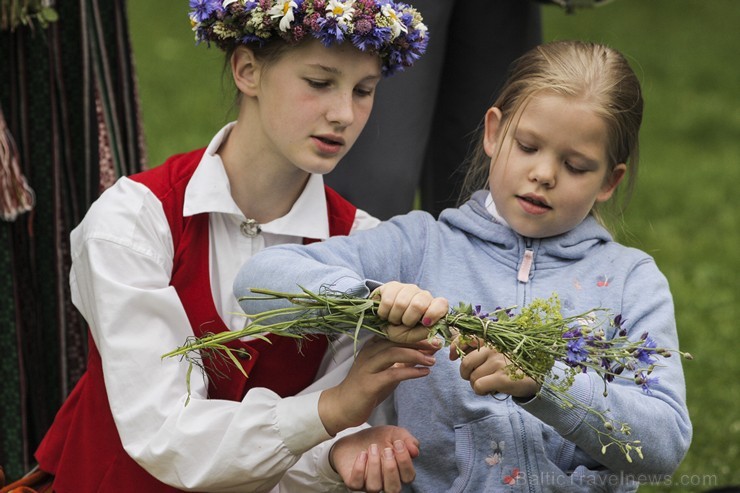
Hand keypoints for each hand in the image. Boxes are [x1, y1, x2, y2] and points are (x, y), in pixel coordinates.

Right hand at [319, 336, 439, 435]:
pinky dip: (410, 371)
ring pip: (394, 353)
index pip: (396, 334)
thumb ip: (403, 362)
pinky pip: (392, 373)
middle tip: (437, 345)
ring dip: (416, 355)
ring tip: (432, 360)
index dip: (416, 334)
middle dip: (419, 342)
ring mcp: (368, 367)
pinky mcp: (369, 383)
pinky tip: (424, 373)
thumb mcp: (387, 371)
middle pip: (396, 340)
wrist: (342, 406)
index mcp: (372, 346)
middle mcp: (369, 352)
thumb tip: (425, 352)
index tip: (433, 337)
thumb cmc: (366, 388)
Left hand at [331, 426, 418, 492]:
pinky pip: (356, 484)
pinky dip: (359, 468)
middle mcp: (385, 482)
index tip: (398, 443)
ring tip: (373, 448)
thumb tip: (415, 451)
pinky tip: (362, 454)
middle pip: (394, 489)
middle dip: (391, 468)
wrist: (354, 436)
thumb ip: (407, 440)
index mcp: (398, 472)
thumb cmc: (377, 438)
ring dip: (374, 466)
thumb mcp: (394, 434)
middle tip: (387, 450)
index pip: (408, 477)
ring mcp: (369, 484)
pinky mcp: (354, 482)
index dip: (405, 462)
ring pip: (374, 487)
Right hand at [373, 281, 448, 342]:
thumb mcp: (412, 336)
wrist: (382, 323)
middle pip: (418, 304)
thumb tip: (431, 327)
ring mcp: (407, 288)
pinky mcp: (392, 286)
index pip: (441, 304)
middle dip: (408, 319)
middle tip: (404, 323)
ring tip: (394, 319)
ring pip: (401, 303)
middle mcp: (422, 294)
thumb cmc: (401, 330)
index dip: (434, 313)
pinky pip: (387, 300)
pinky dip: (384, 312)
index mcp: (432, 307)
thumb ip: (424, 332)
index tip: (425, 323)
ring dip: (394, 317)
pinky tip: (385, 313)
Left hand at [450, 337, 539, 397]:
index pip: (465, 338)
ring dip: (476, 384)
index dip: (455, 347)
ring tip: (488, 383)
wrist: (536, 378)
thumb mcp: (495, 352)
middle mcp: (494, 348)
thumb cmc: (511, 365)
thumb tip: (452, 351)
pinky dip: (481, 391)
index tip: (452, 356)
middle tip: (475, 377)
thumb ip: (476, 348)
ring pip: (472, 377)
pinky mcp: (502, 377)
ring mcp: (498, 362)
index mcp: (491, 339)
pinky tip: (491, 389)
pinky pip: (478, 386)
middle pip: (465, 363)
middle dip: (466, 373)